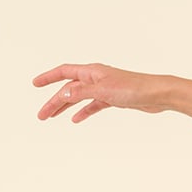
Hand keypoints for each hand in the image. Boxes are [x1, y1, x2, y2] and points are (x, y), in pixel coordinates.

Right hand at [31, 63, 168, 121]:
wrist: (156, 95)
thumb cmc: (133, 88)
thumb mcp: (104, 90)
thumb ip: (83, 92)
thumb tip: (63, 94)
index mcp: (91, 71)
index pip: (63, 72)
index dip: (48, 77)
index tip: (35, 84)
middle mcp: (95, 78)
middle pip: (68, 89)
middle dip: (54, 101)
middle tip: (42, 115)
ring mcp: (103, 88)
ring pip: (79, 98)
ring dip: (66, 107)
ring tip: (53, 117)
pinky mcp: (113, 99)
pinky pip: (93, 105)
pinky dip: (84, 111)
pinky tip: (77, 119)